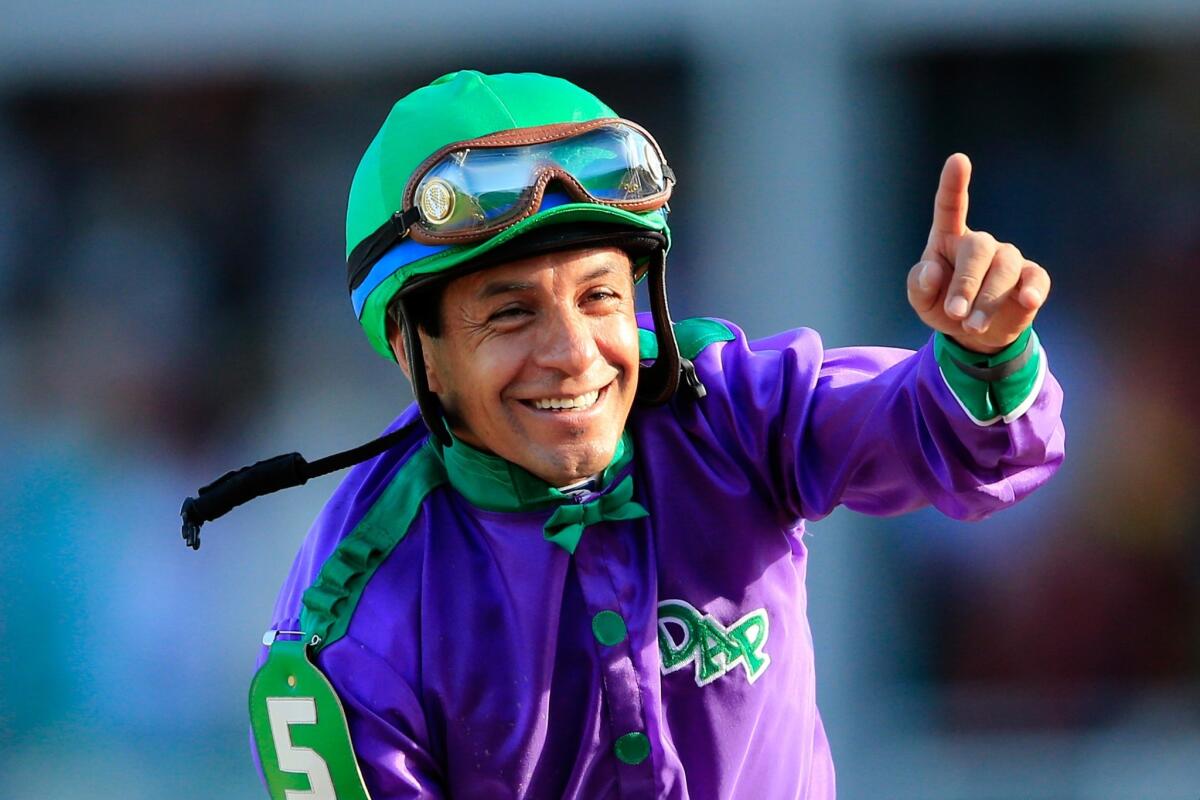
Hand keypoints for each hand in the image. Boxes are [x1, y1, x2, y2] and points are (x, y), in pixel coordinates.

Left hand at [906, 154, 1049, 353]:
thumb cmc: (943, 306)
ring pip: (1005, 267)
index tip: (958, 159)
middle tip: (955, 314)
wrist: (974, 334)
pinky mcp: (1031, 279)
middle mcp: (980, 243)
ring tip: (972, 326)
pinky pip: (1036, 278)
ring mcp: (1007, 259)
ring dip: (988, 299)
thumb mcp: (921, 300)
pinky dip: (1033, 289)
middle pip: (978, 248)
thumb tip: (933, 270)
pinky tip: (1028, 301)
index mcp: (948, 239)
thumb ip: (919, 284)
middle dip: (966, 284)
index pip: (950, 206)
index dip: (954, 183)